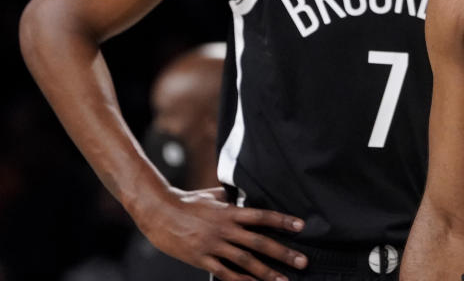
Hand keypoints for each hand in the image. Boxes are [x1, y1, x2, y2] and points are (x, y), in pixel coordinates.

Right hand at [136, 186, 307, 280]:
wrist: (159, 212)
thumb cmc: (188, 200)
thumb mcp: (214, 194)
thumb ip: (233, 196)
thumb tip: (247, 194)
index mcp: (230, 211)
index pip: (262, 216)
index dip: (283, 221)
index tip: (301, 226)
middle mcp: (225, 229)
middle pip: (259, 242)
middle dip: (283, 253)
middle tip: (303, 261)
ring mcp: (213, 245)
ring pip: (245, 261)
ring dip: (267, 272)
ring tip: (284, 280)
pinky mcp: (201, 259)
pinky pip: (224, 273)